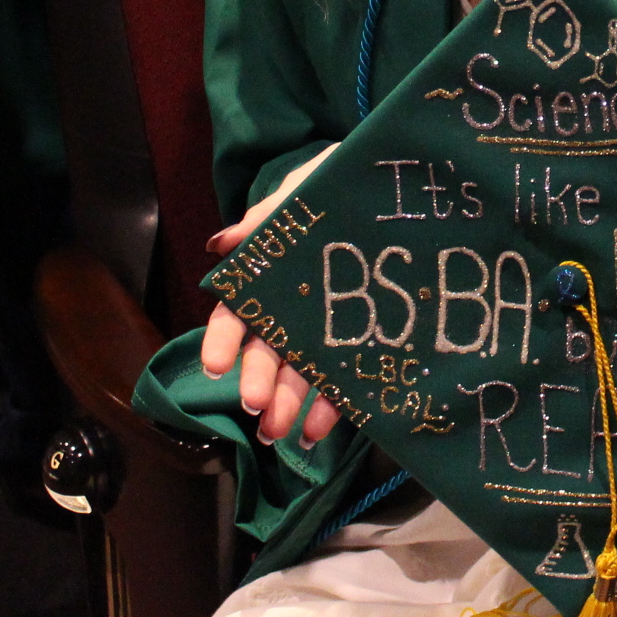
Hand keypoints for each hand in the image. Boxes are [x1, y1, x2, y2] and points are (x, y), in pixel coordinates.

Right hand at [201, 145, 341, 446]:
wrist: (400, 185)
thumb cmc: (342, 185)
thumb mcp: (306, 192)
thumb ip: (267, 220)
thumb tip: (219, 245)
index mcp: (273, 276)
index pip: (238, 312)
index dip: (225, 340)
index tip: (216, 366)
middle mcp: (294, 309)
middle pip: (267, 349)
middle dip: (257, 379)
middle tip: (255, 404)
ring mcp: (327, 330)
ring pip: (298, 372)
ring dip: (286, 402)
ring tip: (277, 431)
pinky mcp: (362, 344)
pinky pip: (341, 379)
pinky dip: (327, 407)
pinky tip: (315, 430)